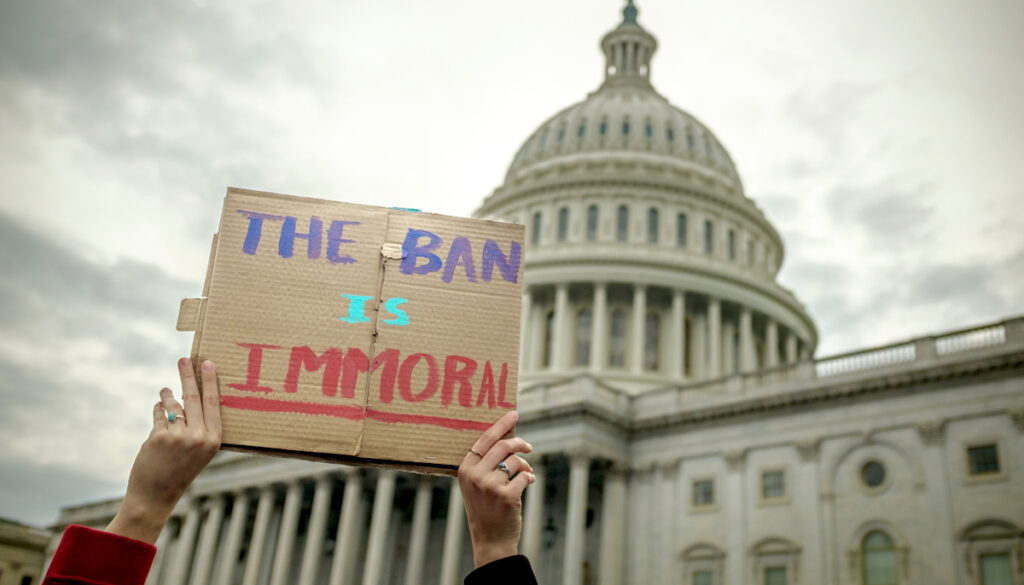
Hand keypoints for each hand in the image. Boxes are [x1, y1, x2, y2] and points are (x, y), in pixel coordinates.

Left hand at [105, 358, 221, 543]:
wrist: (156, 495)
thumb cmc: (179, 471)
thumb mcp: (199, 451)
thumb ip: (197, 427)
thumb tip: (185, 396)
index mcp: (214, 439)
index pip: (213, 403)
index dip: (210, 381)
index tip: (208, 363)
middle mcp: (199, 437)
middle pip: (194, 397)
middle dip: (188, 375)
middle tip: (183, 359)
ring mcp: (179, 436)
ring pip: (173, 405)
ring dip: (167, 395)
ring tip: (165, 391)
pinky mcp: (160, 437)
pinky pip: (159, 414)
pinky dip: (158, 409)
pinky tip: (159, 408)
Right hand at [458, 411, 535, 567]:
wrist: (490, 539)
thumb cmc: (485, 508)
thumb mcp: (476, 484)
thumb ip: (485, 463)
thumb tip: (507, 437)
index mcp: (465, 469)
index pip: (485, 439)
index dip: (501, 425)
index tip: (513, 414)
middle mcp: (475, 475)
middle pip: (503, 446)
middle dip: (520, 442)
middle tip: (528, 446)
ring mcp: (490, 486)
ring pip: (516, 461)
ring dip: (526, 466)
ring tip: (526, 474)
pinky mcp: (506, 496)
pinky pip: (525, 476)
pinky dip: (530, 478)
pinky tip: (529, 483)